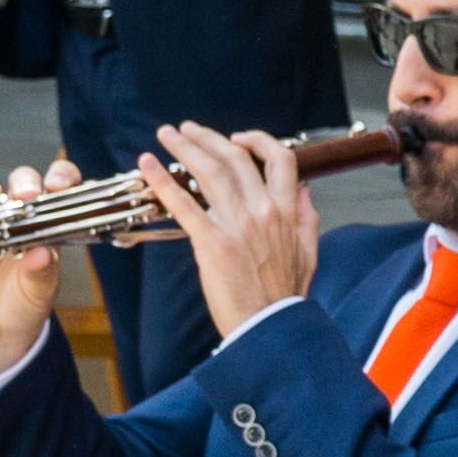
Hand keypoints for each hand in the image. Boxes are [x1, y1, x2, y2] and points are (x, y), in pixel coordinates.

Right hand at [0, 160, 84, 386]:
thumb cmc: (26, 305)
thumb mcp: (39, 293)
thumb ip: (41, 273)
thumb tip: (42, 253)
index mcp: (46, 226)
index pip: (58, 192)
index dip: (61, 179)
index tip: (58, 185)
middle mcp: (17, 219)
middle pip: (21, 185)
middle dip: (24, 183)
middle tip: (24, 195)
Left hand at [135, 124, 320, 346]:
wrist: (270, 327)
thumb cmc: (285, 297)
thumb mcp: (308, 253)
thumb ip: (306, 218)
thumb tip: (304, 191)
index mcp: (285, 211)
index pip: (280, 158)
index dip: (259, 141)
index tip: (239, 138)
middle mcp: (263, 211)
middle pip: (235, 157)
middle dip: (208, 137)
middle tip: (187, 129)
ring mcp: (237, 225)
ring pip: (210, 171)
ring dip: (185, 148)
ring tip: (167, 135)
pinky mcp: (212, 243)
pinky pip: (185, 205)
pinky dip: (164, 182)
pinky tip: (148, 165)